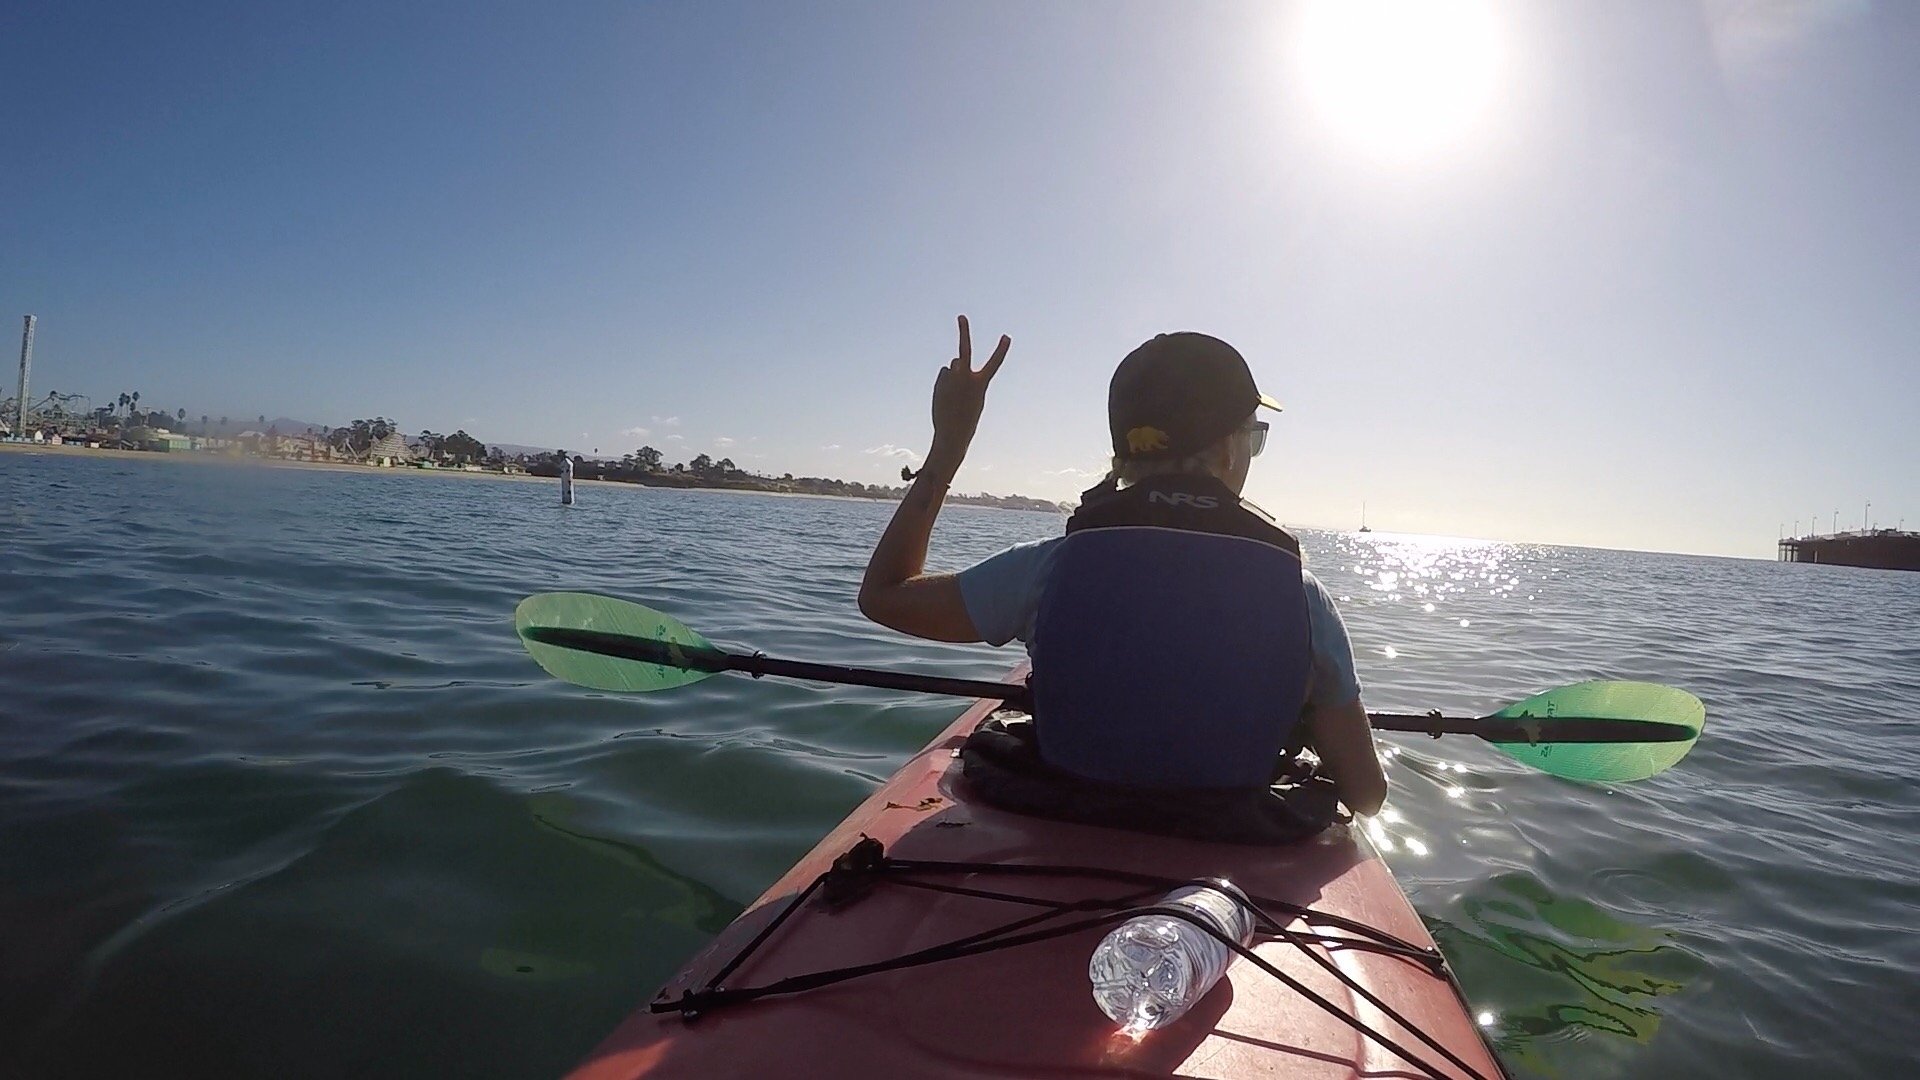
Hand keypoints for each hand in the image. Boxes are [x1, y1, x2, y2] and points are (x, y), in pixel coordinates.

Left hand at [928, 315, 1009, 472]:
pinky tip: (945, 396)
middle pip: (964, 349)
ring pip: (953, 366)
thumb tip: (953, 363)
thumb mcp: (974, 398)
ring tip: (954, 394)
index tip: (1007, 336)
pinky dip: (945, 382)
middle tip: (961, 317)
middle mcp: (965, 377)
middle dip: (964, 331)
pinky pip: (945, 375)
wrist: (952, 433)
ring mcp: (951, 378)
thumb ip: (968, 378)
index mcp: (980, 383)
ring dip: (954, 375)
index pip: (994, 363)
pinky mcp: (940, 380)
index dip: (1001, 350)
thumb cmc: (968, 418)